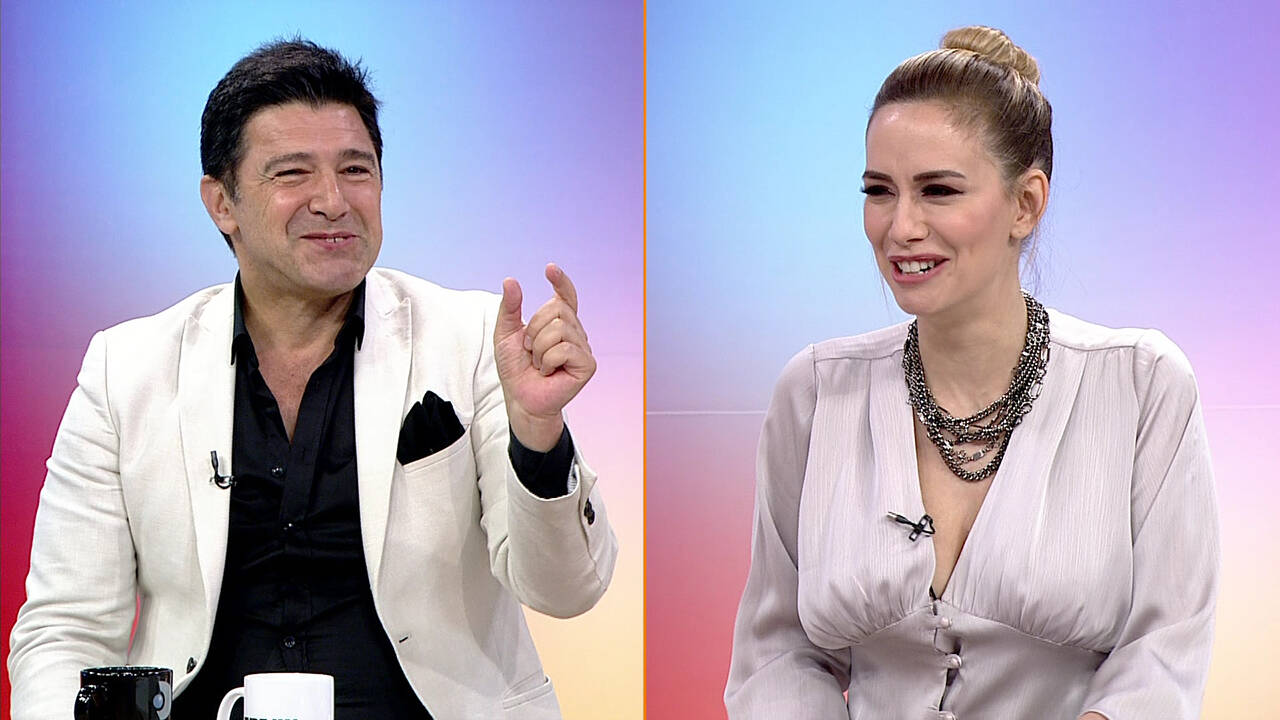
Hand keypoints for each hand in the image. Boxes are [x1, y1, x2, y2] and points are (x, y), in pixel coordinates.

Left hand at [493, 263, 595, 450]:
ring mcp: (583, 348)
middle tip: (530, 350)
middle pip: (556, 310)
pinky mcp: (586, 365)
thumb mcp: (505, 334)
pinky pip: (564, 349)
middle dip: (534, 329)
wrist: (520, 398)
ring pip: (559, 329)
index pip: (566, 296)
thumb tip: (511, 280)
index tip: (550, 269)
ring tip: (539, 363)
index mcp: (558, 322)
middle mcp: (574, 332)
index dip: (561, 281)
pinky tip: (548, 372)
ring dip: (539, 348)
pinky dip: (548, 361)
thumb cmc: (516, 369)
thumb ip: (509, 308)